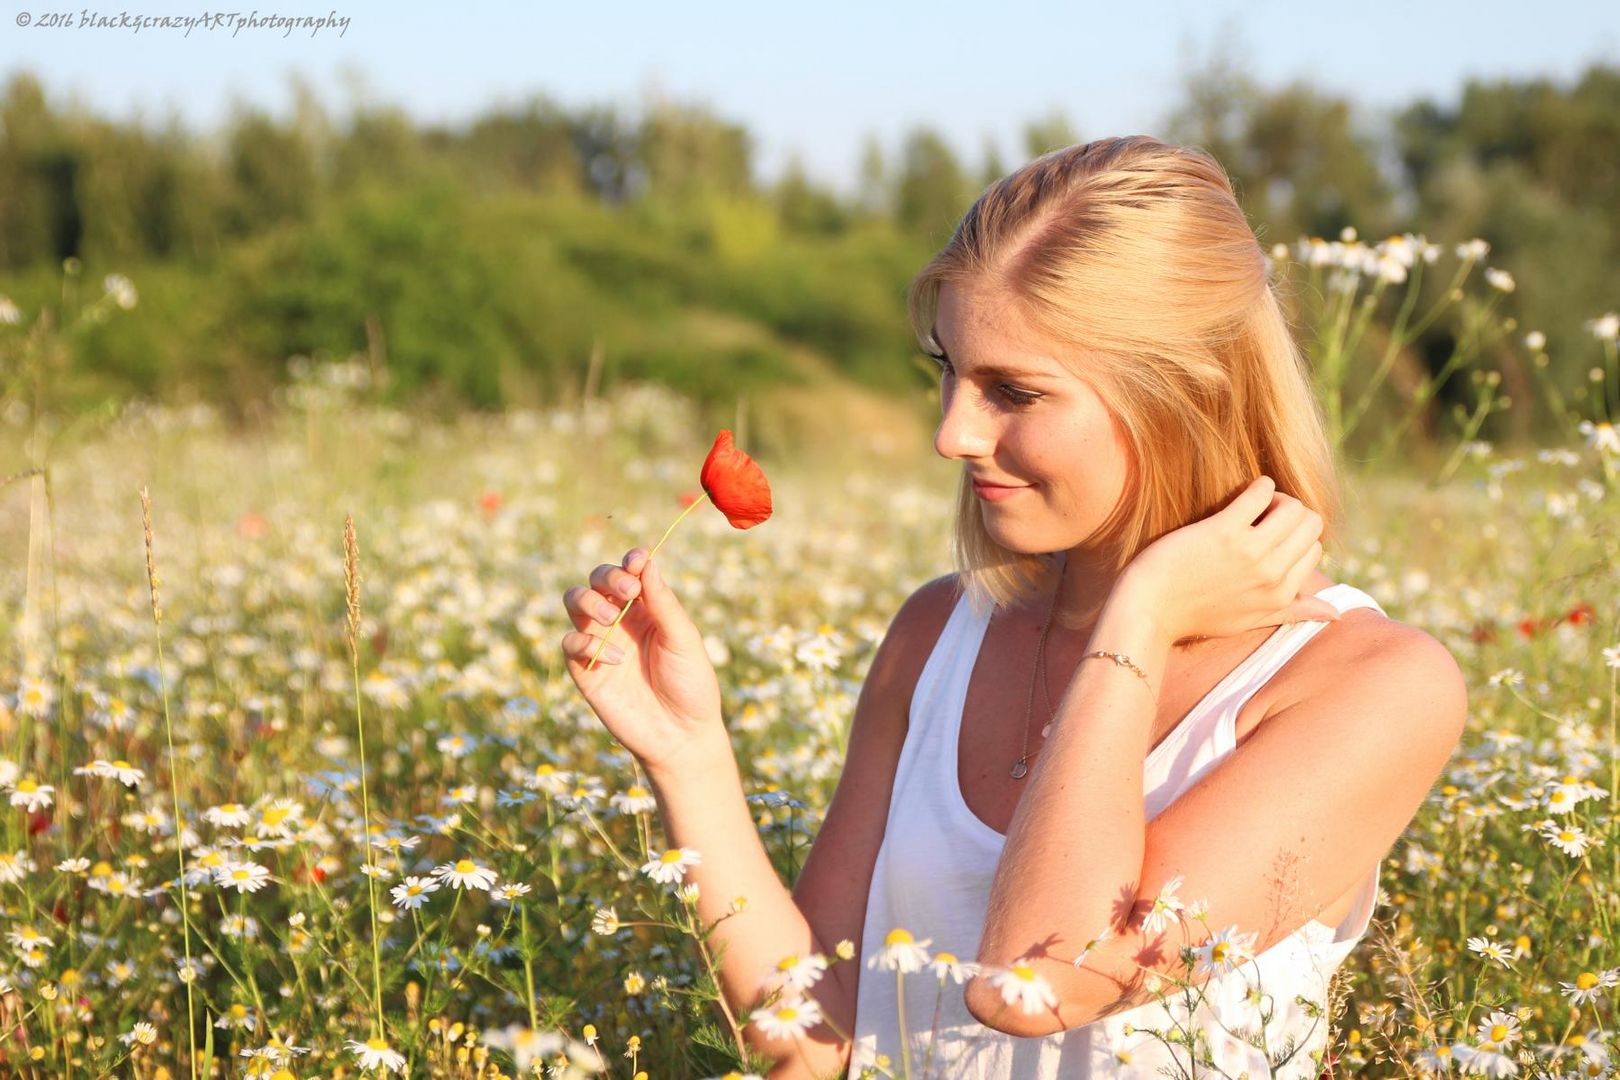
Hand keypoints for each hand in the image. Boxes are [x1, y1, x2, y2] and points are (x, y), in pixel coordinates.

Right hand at [561, 549, 726, 773]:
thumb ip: (664, 603)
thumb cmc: (691, 686)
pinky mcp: (585, 670)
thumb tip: (646, 562)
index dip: (630, 561)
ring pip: (575, 602)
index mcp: (648, 609)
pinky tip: (615, 659)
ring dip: (589, 601)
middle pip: (597, 580)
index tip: (638, 561)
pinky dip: (586, 643)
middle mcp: (621, 620)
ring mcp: (600, 642)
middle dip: (608, 577)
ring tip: (612, 617)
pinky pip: (570, 642)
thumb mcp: (684, 641)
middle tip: (629, 592)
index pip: (630, 573)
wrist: (680, 736)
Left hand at [1118, 475, 1339, 646]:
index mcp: (1281, 595)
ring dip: (1277, 497)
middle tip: (1264, 514)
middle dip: (1292, 512)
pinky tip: (1245, 491)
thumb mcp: (1251, 620)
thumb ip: (1293, 612)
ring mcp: (1249, 553)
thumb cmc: (1195, 614)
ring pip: (1293, 507)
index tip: (1269, 534)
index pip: (1315, 548)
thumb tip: (1336, 614)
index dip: (1295, 536)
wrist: (1149, 610)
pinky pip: (1260, 493)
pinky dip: (1259, 485)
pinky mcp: (1223, 532)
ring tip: (1254, 503)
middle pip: (1311, 523)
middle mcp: (1272, 575)